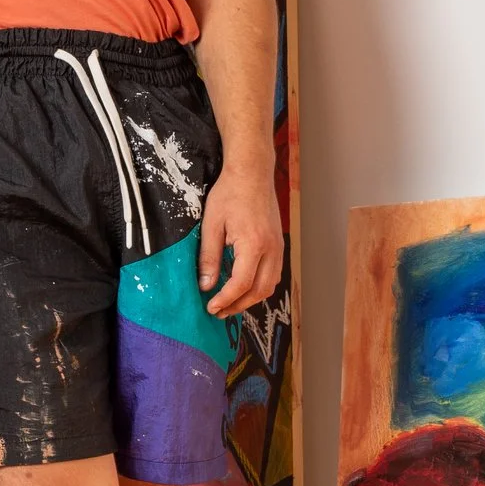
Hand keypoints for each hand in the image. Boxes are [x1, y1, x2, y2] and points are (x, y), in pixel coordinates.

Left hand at [198, 158, 282, 317]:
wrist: (252, 173)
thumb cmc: (230, 194)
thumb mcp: (211, 225)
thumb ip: (209, 257)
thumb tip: (205, 285)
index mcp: (254, 244)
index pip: (241, 284)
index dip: (225, 299)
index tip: (211, 307)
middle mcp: (271, 249)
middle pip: (260, 290)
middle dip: (238, 305)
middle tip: (218, 312)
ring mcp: (278, 247)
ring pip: (270, 285)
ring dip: (251, 299)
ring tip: (229, 303)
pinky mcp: (279, 244)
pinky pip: (274, 274)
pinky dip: (260, 286)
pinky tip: (244, 287)